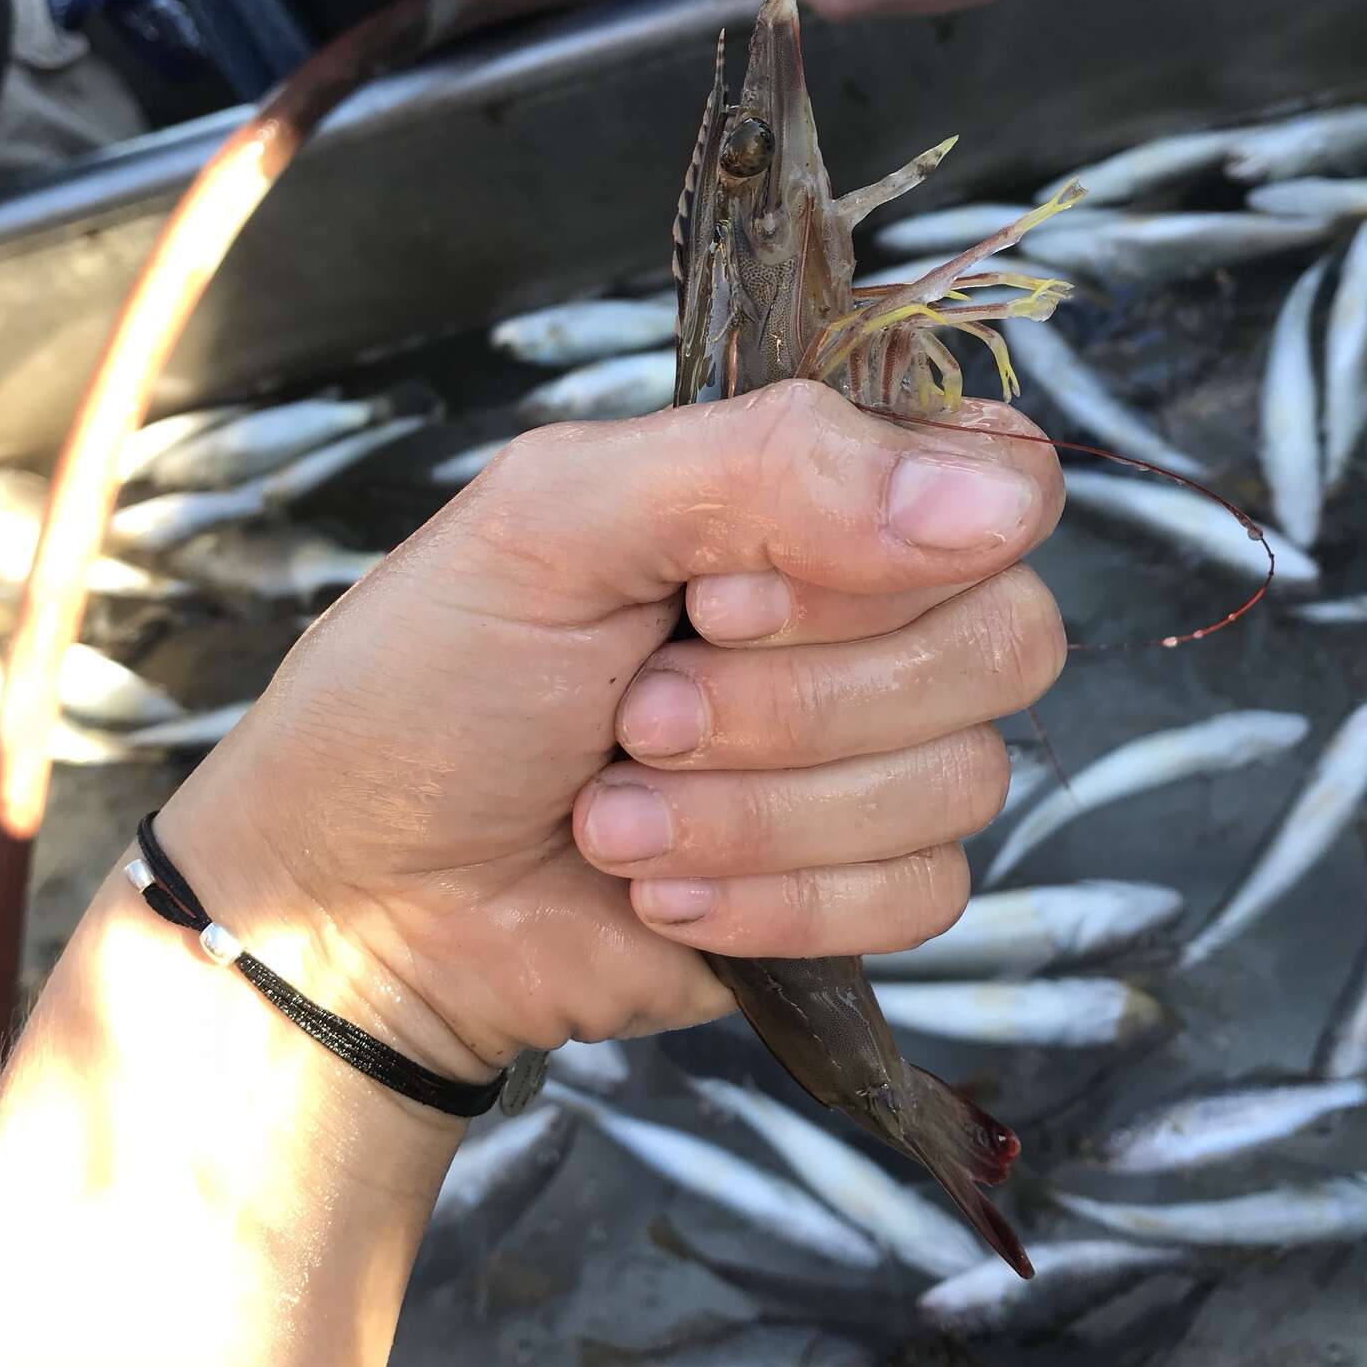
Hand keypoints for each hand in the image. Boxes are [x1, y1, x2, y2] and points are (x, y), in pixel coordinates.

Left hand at [158, 383, 1064, 1078]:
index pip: (999, 482)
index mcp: (807, 493)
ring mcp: (871, 756)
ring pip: (962, 779)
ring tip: (611, 810)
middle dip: (796, 702)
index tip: (722, 595)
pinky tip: (659, 890)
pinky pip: (924, 895)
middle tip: (638, 711)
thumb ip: (765, 465)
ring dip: (757, 811)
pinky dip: (777, 900)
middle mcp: (866, 615)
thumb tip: (988, 498)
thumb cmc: (427, 685)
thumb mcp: (552, 520)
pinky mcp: (859, 887)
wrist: (360, 901)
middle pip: (1006, 638)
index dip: (891, 550)